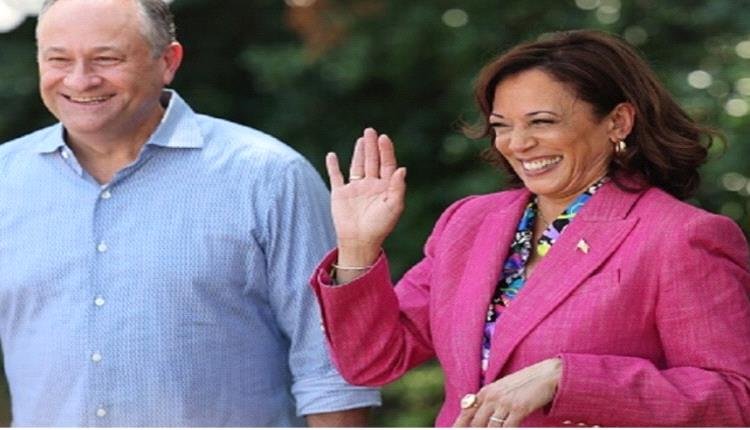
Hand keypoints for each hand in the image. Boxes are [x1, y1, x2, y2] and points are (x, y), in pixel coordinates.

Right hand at [325, 128, 405, 266]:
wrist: (359, 242)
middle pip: (372, 161)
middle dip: (372, 146)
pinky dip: (333, 166)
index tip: (384, 138)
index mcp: (385, 188)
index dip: (386, 151)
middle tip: (370, 131)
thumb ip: (397, 188)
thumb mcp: (393, 207)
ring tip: (361, 139)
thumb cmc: (380, 227)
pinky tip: (332, 155)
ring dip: (358, 152)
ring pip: (357, 165)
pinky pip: (336, 176)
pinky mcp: (340, 194)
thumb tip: (402, 168)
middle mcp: (370, 185)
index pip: (387, 164)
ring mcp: (355, 189)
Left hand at [452, 358, 561, 426]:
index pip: (467, 413)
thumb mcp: (504, 389)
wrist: (549, 375)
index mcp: (486, 392)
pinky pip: (506, 428)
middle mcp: (492, 396)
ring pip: (490, 428)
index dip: (459, 426)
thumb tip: (479, 416)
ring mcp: (504, 402)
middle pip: (476, 424)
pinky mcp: (518, 408)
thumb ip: (491, 401)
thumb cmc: (527, 384)